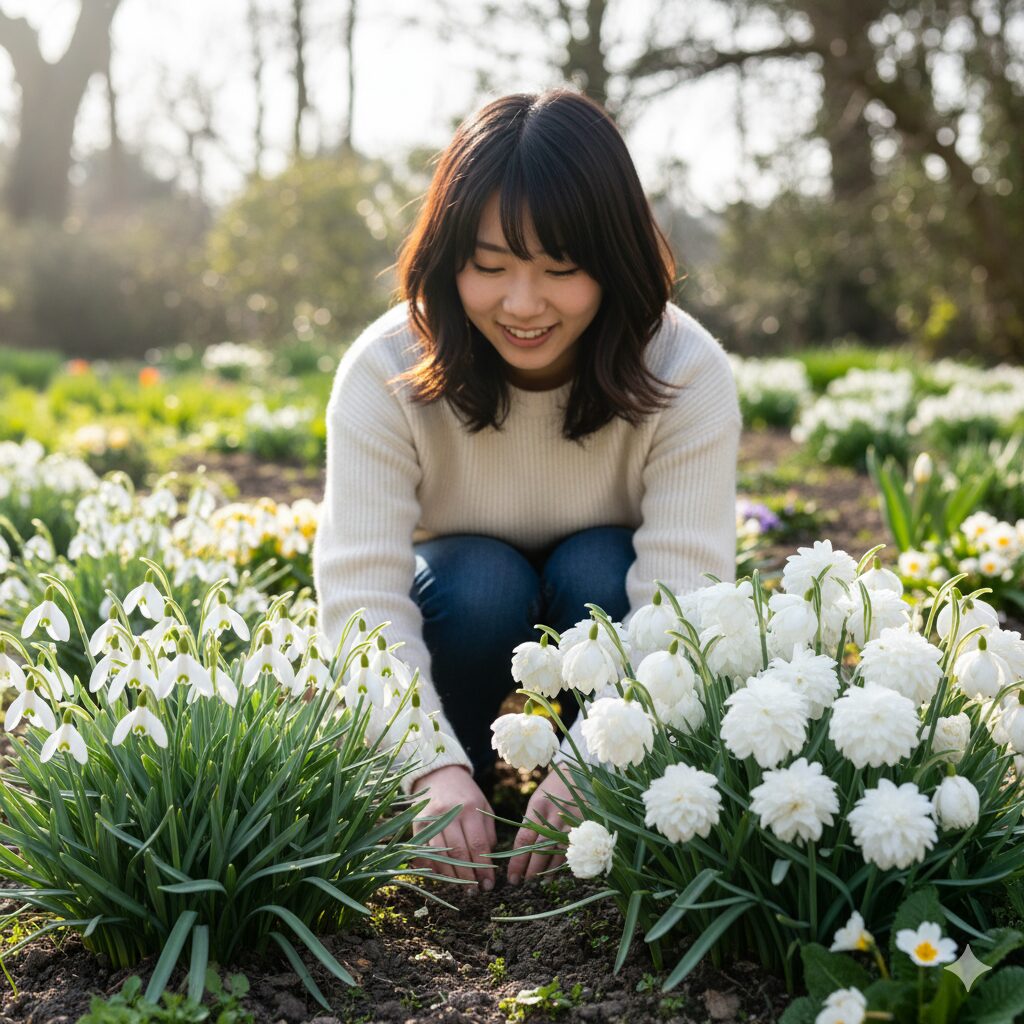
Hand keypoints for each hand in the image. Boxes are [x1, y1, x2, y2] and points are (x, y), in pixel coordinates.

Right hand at [411, 765, 496, 890]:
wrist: (438, 774)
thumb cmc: (465, 793)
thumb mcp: (483, 806)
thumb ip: (488, 831)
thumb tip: (488, 861)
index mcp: (470, 808)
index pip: (478, 845)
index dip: (483, 869)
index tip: (489, 885)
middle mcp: (449, 813)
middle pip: (458, 853)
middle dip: (467, 876)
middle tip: (474, 892)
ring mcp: (430, 818)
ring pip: (440, 855)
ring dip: (450, 876)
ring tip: (460, 887)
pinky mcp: (416, 824)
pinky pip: (423, 851)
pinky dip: (431, 867)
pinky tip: (441, 876)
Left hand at [508, 768, 573, 884]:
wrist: (579, 773)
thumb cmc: (554, 788)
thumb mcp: (538, 801)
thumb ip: (532, 823)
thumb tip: (524, 849)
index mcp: (538, 809)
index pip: (523, 841)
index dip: (517, 862)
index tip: (512, 876)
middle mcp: (554, 817)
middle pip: (539, 851)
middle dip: (530, 870)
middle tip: (523, 882)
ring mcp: (571, 822)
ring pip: (557, 854)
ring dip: (547, 871)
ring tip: (539, 880)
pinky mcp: (585, 826)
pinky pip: (573, 850)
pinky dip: (564, 863)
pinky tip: (558, 871)